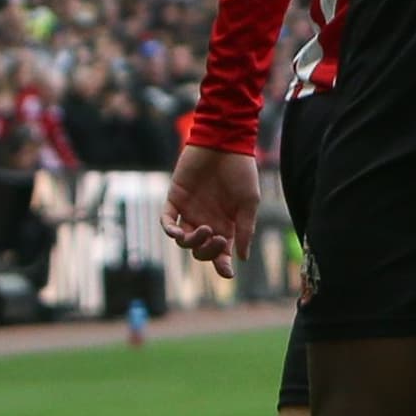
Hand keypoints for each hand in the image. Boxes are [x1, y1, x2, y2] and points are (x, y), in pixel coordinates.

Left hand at [163, 143, 261, 278]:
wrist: (224, 143)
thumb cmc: (241, 171)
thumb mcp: (248, 202)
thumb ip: (245, 229)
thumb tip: (241, 257)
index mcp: (226, 225)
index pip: (221, 253)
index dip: (222, 265)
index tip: (227, 272)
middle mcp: (206, 221)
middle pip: (201, 250)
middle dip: (208, 251)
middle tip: (217, 238)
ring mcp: (189, 211)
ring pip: (184, 240)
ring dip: (192, 241)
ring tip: (203, 229)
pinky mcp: (175, 199)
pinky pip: (166, 220)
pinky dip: (169, 229)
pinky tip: (177, 231)